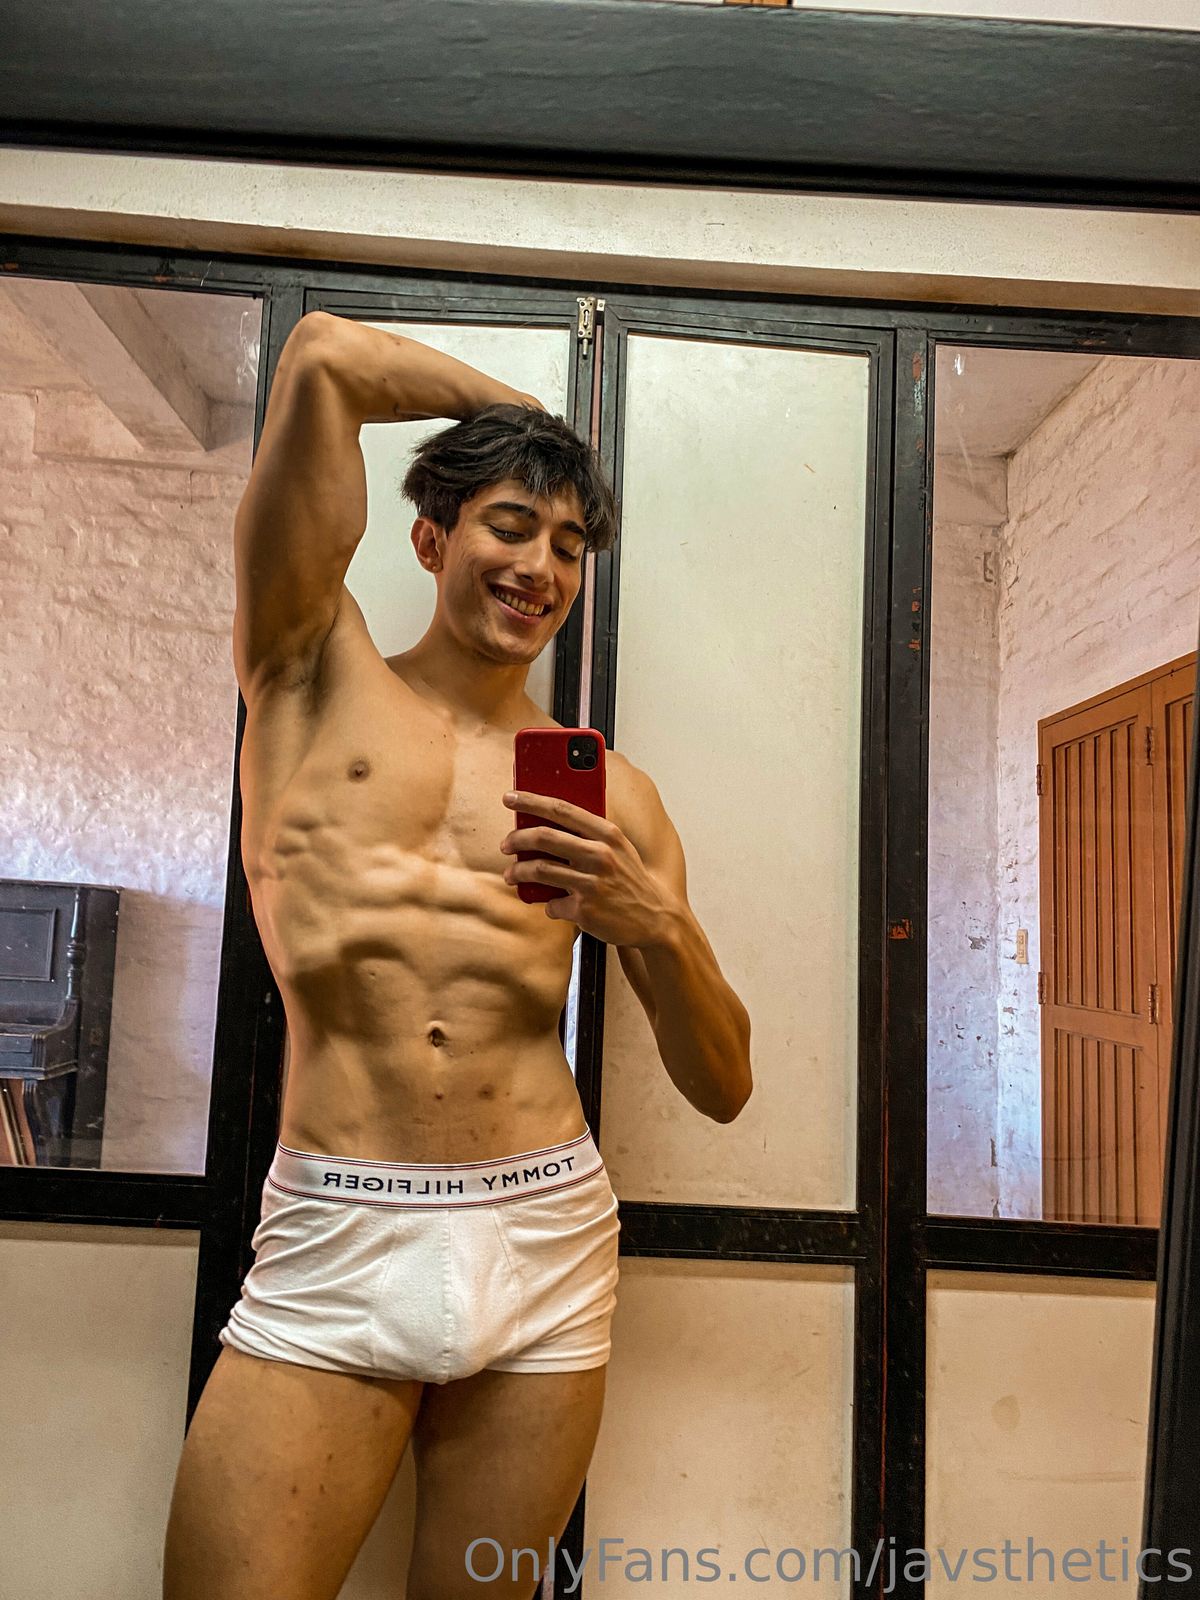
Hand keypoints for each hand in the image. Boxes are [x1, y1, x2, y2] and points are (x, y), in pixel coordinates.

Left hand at [499, 790, 673, 945]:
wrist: (655, 917)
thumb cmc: (629, 878)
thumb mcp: (618, 848)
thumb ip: (589, 834)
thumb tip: (546, 822)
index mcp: (607, 834)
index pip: (562, 809)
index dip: (531, 801)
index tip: (510, 797)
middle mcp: (600, 855)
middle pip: (544, 837)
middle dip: (517, 838)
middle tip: (506, 844)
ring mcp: (592, 883)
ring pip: (540, 870)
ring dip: (518, 872)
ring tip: (511, 875)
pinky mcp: (585, 910)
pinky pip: (553, 904)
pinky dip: (548, 905)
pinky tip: (553, 905)